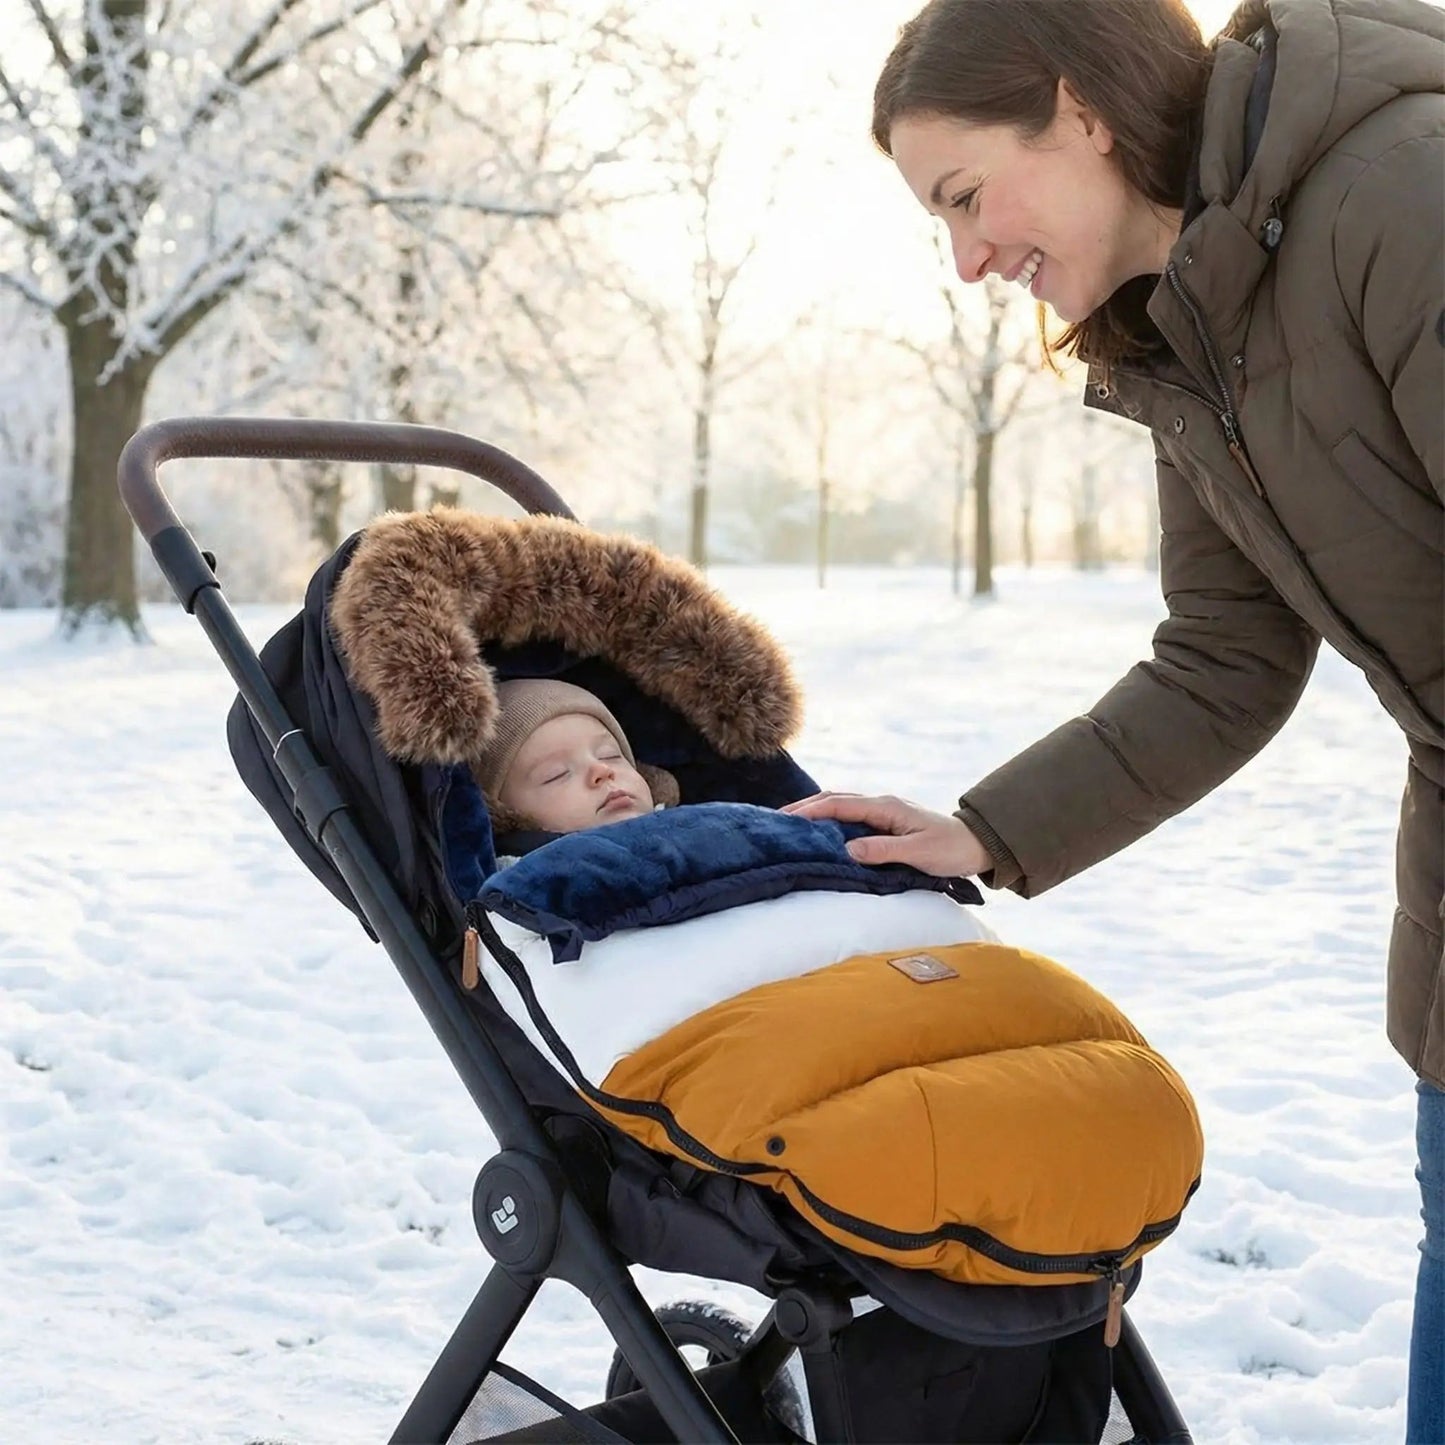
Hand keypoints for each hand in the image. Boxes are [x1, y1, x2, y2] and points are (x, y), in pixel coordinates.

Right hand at [781, 791, 992, 876]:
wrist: (975, 845)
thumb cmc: (949, 850)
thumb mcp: (918, 853)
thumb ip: (883, 851)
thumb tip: (847, 850)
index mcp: (886, 807)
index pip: (840, 806)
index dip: (812, 812)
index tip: (787, 820)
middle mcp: (881, 804)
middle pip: (834, 799)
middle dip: (805, 807)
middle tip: (776, 820)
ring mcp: (882, 811)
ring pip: (840, 805)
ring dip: (814, 810)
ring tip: (788, 823)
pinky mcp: (884, 821)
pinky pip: (849, 815)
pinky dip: (828, 818)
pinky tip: (817, 829)